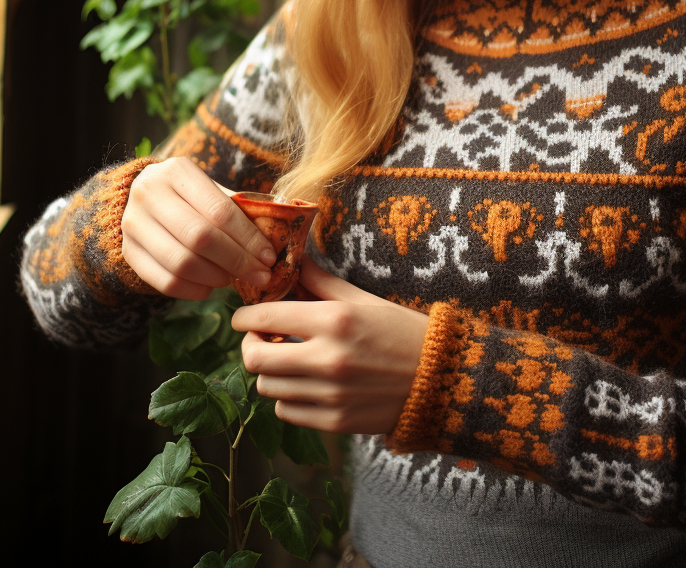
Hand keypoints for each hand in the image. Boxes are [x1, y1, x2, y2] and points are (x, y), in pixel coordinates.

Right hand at [121, 157, 276, 300]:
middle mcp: (148, 194)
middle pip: (200, 238)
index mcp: (176, 171)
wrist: (141, 197)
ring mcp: (133, 224)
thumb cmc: (190, 195)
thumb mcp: (212, 190)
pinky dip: (193, 290)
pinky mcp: (128, 252)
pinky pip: (164, 282)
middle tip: (261, 275)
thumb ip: (240, 208)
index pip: (219, 211)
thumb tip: (281, 233)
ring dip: (216, 277)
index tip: (269, 256)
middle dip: (237, 261)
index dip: (248, 238)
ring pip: (181, 263)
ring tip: (234, 279)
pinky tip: (210, 287)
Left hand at [233, 257, 429, 434]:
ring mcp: (330, 394)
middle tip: (261, 339)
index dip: (245, 317)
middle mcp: (328, 358)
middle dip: (250, 346)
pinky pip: (286, 412)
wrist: (440, 378)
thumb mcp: (364, 299)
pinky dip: (287, 398)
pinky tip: (303, 384)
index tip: (244, 316)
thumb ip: (322, 283)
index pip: (265, 317)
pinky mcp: (334, 421)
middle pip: (256, 359)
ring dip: (270, 373)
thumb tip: (292, 264)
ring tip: (286, 361)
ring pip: (267, 388)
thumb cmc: (402, 331)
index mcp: (335, 320)